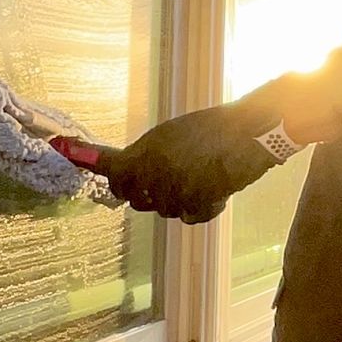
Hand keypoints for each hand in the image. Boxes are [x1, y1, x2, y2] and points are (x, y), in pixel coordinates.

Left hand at [81, 89, 296, 222]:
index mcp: (144, 157)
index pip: (113, 175)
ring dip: (174, 197)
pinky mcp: (200, 207)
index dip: (107, 175)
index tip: (91, 168)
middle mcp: (155, 179)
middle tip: (162, 174)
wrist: (250, 133)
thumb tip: (119, 169)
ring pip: (164, 208)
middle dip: (145, 190)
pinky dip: (198, 205)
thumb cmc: (209, 127)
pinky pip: (189, 215)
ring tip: (195, 173)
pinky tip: (211, 186)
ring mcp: (177, 196)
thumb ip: (143, 154)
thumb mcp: (169, 134)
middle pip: (136, 198)